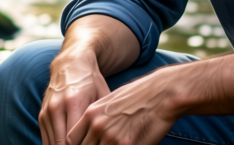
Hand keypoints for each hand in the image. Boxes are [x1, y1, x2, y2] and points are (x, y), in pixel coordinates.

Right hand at [38, 51, 109, 144]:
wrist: (70, 65)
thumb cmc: (92, 82)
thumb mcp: (103, 97)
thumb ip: (103, 118)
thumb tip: (109, 138)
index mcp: (74, 102)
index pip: (73, 139)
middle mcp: (57, 107)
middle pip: (61, 144)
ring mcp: (47, 111)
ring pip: (51, 143)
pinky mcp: (42, 115)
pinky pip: (46, 138)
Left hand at [65, 65, 184, 144]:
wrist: (162, 93)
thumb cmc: (139, 97)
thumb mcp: (110, 102)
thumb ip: (97, 119)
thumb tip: (91, 134)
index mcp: (91, 113)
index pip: (71, 140)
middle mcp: (97, 125)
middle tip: (104, 144)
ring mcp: (111, 136)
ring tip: (116, 143)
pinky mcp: (126, 144)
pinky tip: (128, 144)